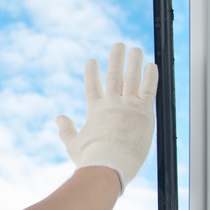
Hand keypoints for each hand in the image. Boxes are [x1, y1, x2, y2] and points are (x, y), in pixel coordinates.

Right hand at [55, 42, 157, 193]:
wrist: (108, 164)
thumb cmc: (90, 159)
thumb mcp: (73, 145)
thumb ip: (66, 130)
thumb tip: (57, 118)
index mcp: (95, 111)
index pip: (92, 87)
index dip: (92, 73)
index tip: (92, 60)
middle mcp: (112, 104)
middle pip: (114, 76)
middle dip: (116, 59)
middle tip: (118, 45)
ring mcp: (128, 106)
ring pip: (132, 78)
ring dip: (134, 62)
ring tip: (136, 49)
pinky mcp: (144, 112)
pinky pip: (149, 89)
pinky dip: (150, 76)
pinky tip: (152, 65)